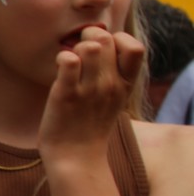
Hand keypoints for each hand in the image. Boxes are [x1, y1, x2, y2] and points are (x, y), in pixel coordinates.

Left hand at [41, 27, 141, 168]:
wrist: (76, 158)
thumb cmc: (89, 127)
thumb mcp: (113, 100)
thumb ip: (113, 75)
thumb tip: (101, 46)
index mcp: (125, 85)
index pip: (136, 47)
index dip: (118, 39)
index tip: (103, 49)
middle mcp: (111, 85)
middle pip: (107, 39)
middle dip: (89, 37)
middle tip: (77, 51)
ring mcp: (90, 90)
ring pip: (89, 47)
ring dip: (75, 47)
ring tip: (68, 63)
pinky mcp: (66, 95)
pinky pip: (68, 62)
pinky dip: (62, 58)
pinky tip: (59, 68)